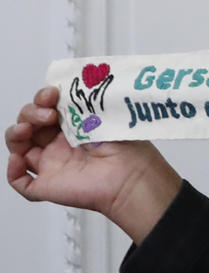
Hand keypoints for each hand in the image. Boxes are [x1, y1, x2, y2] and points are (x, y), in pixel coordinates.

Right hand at [7, 86, 181, 240]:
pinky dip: (12, 170)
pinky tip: (19, 158)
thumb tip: (65, 86)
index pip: (46, 110)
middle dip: (30, 112)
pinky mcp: (48, 186)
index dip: (43, 99)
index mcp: (75, 128)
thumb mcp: (103, 116)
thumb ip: (82, 102)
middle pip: (29, 125)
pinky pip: (20, 181)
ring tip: (27, 128)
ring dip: (15, 134)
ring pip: (19, 148)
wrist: (132, 177)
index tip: (52, 93)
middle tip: (49, 113)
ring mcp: (53, 166)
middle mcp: (61, 146)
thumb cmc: (128, 149)